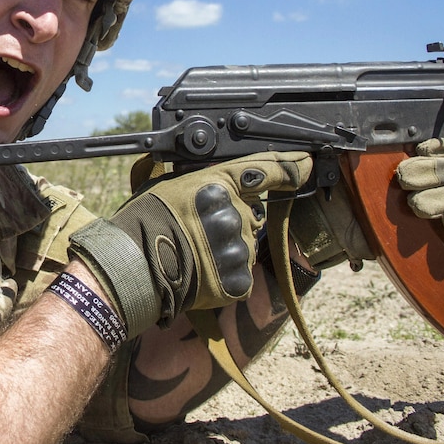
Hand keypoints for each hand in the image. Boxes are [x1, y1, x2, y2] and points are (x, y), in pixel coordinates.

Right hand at [68, 152, 311, 338]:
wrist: (134, 267)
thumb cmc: (144, 221)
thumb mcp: (164, 183)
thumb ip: (194, 176)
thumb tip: (188, 167)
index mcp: (218, 183)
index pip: (267, 170)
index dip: (293, 167)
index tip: (309, 163)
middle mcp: (235, 213)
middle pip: (252, 213)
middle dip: (235, 220)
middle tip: (201, 230)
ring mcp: (239, 247)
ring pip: (246, 245)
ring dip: (228, 248)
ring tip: (195, 253)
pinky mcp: (238, 280)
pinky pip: (240, 275)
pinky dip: (225, 275)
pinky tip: (201, 272)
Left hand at [290, 139, 443, 269]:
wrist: (332, 225)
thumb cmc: (340, 187)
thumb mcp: (344, 160)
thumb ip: (350, 143)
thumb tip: (340, 133)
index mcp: (413, 156)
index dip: (440, 144)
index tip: (419, 147)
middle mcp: (430, 178)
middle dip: (432, 170)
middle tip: (402, 178)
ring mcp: (436, 205)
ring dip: (438, 196)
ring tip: (412, 204)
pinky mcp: (436, 232)